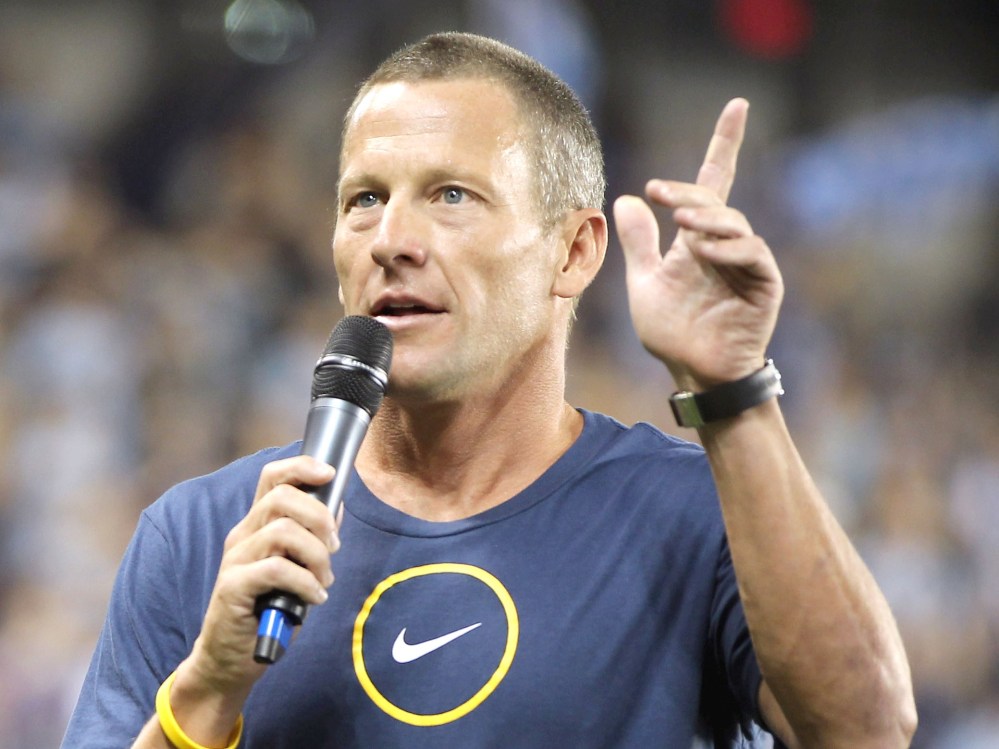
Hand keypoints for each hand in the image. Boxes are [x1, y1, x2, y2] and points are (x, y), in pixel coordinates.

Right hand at [186, 456, 340, 694]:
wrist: (230, 660)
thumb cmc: (267, 612)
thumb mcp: (296, 570)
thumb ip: (312, 539)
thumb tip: (338, 507)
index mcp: (257, 525)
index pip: (272, 477)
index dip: (302, 467)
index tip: (331, 473)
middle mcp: (243, 535)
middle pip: (283, 498)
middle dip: (320, 518)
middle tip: (334, 548)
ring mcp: (235, 560)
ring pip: (283, 531)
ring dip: (316, 556)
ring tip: (323, 581)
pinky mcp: (232, 587)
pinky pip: (276, 569)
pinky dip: (304, 582)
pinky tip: (313, 599)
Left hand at [613, 98, 782, 390]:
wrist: (694, 373)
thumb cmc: (673, 332)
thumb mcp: (644, 284)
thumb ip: (639, 244)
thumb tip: (626, 200)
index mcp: (698, 238)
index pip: (713, 182)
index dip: (725, 144)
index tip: (738, 105)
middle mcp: (725, 244)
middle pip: (714, 199)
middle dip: (688, 190)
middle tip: (657, 191)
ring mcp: (747, 263)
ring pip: (733, 223)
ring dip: (705, 218)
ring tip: (680, 223)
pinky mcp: (764, 284)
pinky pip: (751, 254)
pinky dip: (727, 248)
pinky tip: (702, 250)